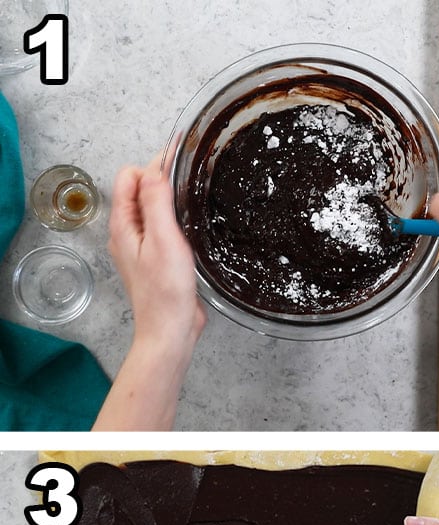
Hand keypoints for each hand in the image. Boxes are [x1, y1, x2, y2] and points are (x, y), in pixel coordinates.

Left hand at [108, 161, 205, 354]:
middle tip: (190, 175)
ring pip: (151, 209)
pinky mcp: (156, 259)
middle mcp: (127, 232)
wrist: (170, 330)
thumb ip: (156, 202)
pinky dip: (174, 219)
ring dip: (169, 199)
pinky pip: (161, 227)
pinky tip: (191, 226)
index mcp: (123, 225)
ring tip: (192, 196)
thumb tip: (154, 168)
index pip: (130, 176)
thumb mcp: (163, 240)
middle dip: (161, 178)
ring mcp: (141, 246)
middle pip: (139, 189)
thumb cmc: (165, 291)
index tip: (182, 157)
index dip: (155, 164)